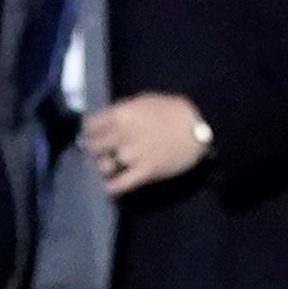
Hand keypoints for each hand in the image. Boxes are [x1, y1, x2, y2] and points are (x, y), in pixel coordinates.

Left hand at [80, 91, 209, 192]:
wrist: (198, 127)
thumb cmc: (172, 110)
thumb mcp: (143, 102)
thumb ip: (122, 112)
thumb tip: (105, 123)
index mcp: (121, 114)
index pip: (89, 125)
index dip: (91, 130)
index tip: (94, 134)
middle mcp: (121, 135)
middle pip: (92, 147)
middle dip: (96, 149)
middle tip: (102, 151)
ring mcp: (131, 156)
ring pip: (102, 167)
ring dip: (104, 167)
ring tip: (110, 166)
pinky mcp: (143, 173)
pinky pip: (117, 185)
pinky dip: (111, 187)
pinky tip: (111, 185)